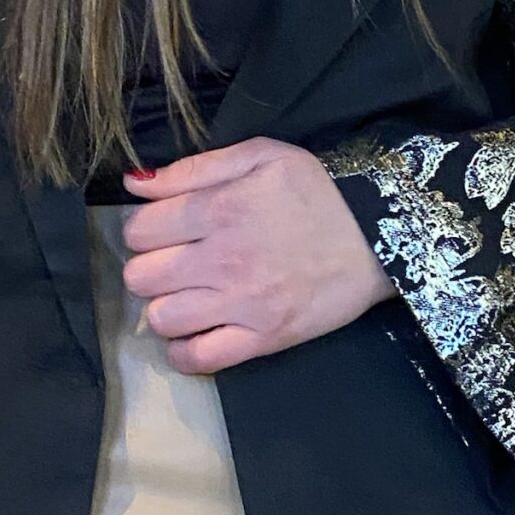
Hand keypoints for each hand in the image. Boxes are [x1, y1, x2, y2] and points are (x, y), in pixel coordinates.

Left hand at [120, 136, 395, 372]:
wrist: (380, 234)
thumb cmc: (317, 191)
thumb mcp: (261, 156)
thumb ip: (194, 168)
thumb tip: (134, 184)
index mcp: (218, 209)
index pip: (139, 230)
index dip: (145, 230)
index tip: (165, 232)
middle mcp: (222, 259)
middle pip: (142, 277)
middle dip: (150, 269)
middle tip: (175, 265)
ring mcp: (242, 304)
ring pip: (161, 318)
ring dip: (165, 308)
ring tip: (186, 298)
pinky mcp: (264, 338)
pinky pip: (199, 359)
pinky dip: (184, 351)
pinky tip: (194, 334)